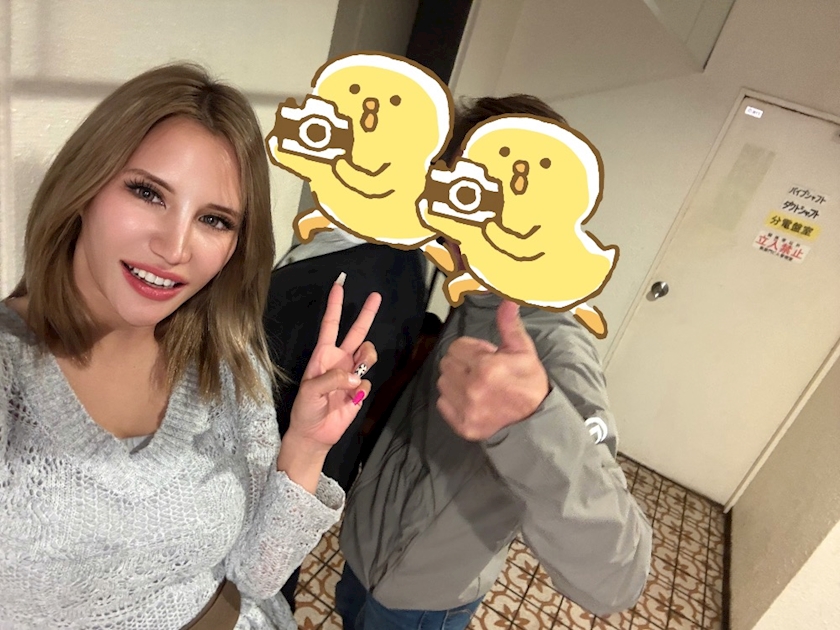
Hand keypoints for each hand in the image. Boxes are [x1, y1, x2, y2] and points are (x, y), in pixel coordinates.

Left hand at [287, 278, 381, 451]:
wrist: (314, 435)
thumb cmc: (305, 410)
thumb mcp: (310, 392)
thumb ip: (332, 380)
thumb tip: (355, 377)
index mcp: (323, 356)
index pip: (330, 325)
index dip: (335, 306)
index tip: (339, 286)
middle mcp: (339, 360)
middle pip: (356, 332)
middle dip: (366, 314)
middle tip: (376, 296)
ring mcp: (351, 374)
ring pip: (368, 354)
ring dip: (368, 355)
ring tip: (360, 366)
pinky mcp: (360, 389)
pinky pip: (368, 380)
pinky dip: (362, 387)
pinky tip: (351, 397)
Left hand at [436, 300, 549, 440]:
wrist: (536, 422)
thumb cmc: (529, 383)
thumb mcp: (523, 351)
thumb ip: (509, 326)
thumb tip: (507, 300)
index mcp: (486, 367)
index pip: (456, 346)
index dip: (472, 350)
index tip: (487, 358)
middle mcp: (472, 388)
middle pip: (446, 363)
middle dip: (462, 363)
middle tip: (482, 372)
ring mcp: (466, 409)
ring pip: (442, 383)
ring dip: (456, 381)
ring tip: (477, 386)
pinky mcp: (462, 425)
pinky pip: (442, 403)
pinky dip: (453, 401)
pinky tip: (471, 401)